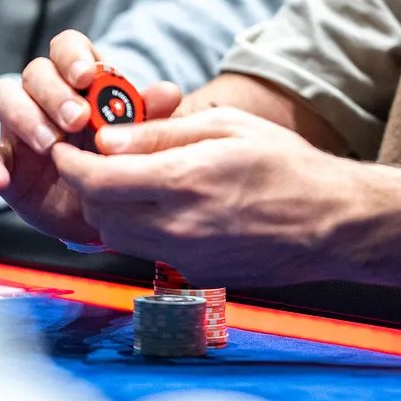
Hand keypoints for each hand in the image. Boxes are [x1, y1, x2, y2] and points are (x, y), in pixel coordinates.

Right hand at [0, 30, 179, 243]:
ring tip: (50, 144)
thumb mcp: (138, 138)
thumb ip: (150, 114)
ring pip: (5, 98)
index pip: (67, 46)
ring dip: (25, 117)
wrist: (106, 209)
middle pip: (35, 71)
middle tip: (78, 120)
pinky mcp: (6, 162)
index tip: (86, 76)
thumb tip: (168, 92)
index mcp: (81, 80)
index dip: (72, 55)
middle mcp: (46, 95)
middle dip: (55, 92)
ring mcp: (20, 126)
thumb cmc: (122, 159)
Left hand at [49, 106, 362, 286]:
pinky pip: (147, 250)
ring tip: (132, 180)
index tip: (68, 150)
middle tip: (98, 161)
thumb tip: (108, 138)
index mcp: (185, 181)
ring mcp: (185, 257)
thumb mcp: (229, 127)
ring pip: (116, 236)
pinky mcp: (195, 274)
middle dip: (87, 186)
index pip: (97, 180)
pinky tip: (168, 205)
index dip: (71, 164)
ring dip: (110, 209)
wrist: (332, 222)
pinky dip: (141, 227)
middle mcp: (178, 226)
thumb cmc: (288, 165)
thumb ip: (162, 134)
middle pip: (96, 212)